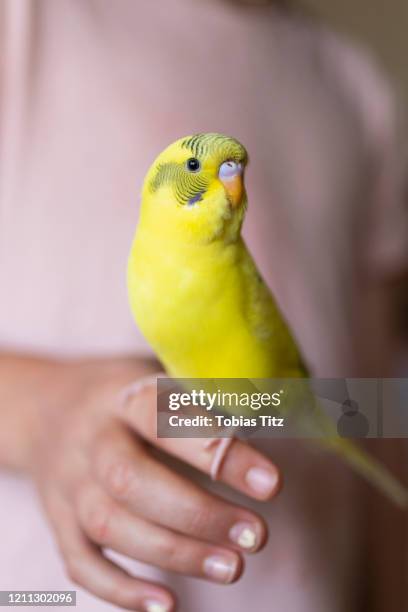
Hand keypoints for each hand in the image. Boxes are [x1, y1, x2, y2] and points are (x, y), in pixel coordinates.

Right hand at [28, 357, 280, 610]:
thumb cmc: (123, 396)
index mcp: (119, 395)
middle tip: (257, 534)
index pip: (162, 418)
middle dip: (197, 513)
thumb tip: (279, 415)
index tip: (271, 484)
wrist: (46, 408)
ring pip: (108, 526)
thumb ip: (203, 396)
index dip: (214, 450)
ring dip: (173, 553)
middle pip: (130, 480)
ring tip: (233, 567)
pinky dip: (121, 590)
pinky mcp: (58, 519)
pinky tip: (168, 604)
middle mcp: (89, 439)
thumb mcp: (156, 375)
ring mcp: (68, 482)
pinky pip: (80, 561)